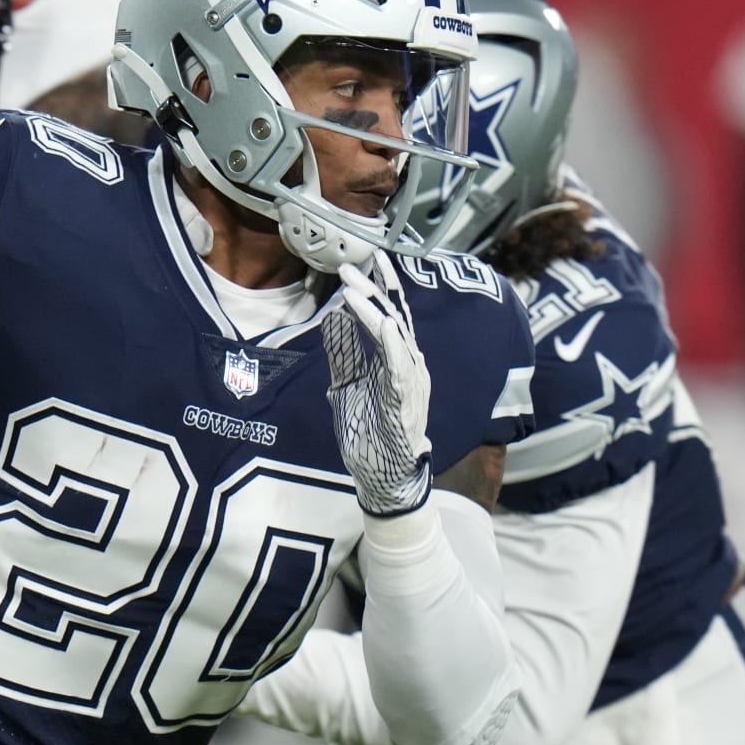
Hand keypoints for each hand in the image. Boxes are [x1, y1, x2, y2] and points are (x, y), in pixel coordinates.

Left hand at [322, 254, 432, 514]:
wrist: (384, 478)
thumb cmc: (370, 434)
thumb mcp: (348, 387)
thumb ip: (344, 356)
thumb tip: (334, 321)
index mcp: (395, 362)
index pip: (386, 316)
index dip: (375, 289)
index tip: (358, 266)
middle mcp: (408, 367)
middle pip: (391, 318)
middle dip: (371, 290)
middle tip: (350, 268)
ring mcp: (410, 384)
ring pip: (395, 338)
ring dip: (373, 311)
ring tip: (353, 291)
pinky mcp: (405, 403)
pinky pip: (401, 369)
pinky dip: (393, 345)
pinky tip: (383, 324)